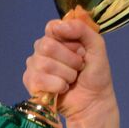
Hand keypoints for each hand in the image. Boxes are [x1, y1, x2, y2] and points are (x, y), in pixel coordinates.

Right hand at [23, 6, 119, 127]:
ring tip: (72, 79)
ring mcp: (35, 65)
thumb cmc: (96, 74)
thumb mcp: (97, 47)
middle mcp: (43, 49)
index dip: (67, 39)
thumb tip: (59, 25)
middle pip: (47, 46)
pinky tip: (63, 89)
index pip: (52, 27)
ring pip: (44, 64)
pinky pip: (39, 79)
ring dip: (66, 74)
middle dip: (70, 60)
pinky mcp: (31, 82)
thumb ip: (82, 29)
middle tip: (79, 68)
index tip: (80, 50)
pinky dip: (57, 85)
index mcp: (58, 37)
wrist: (94, 102)